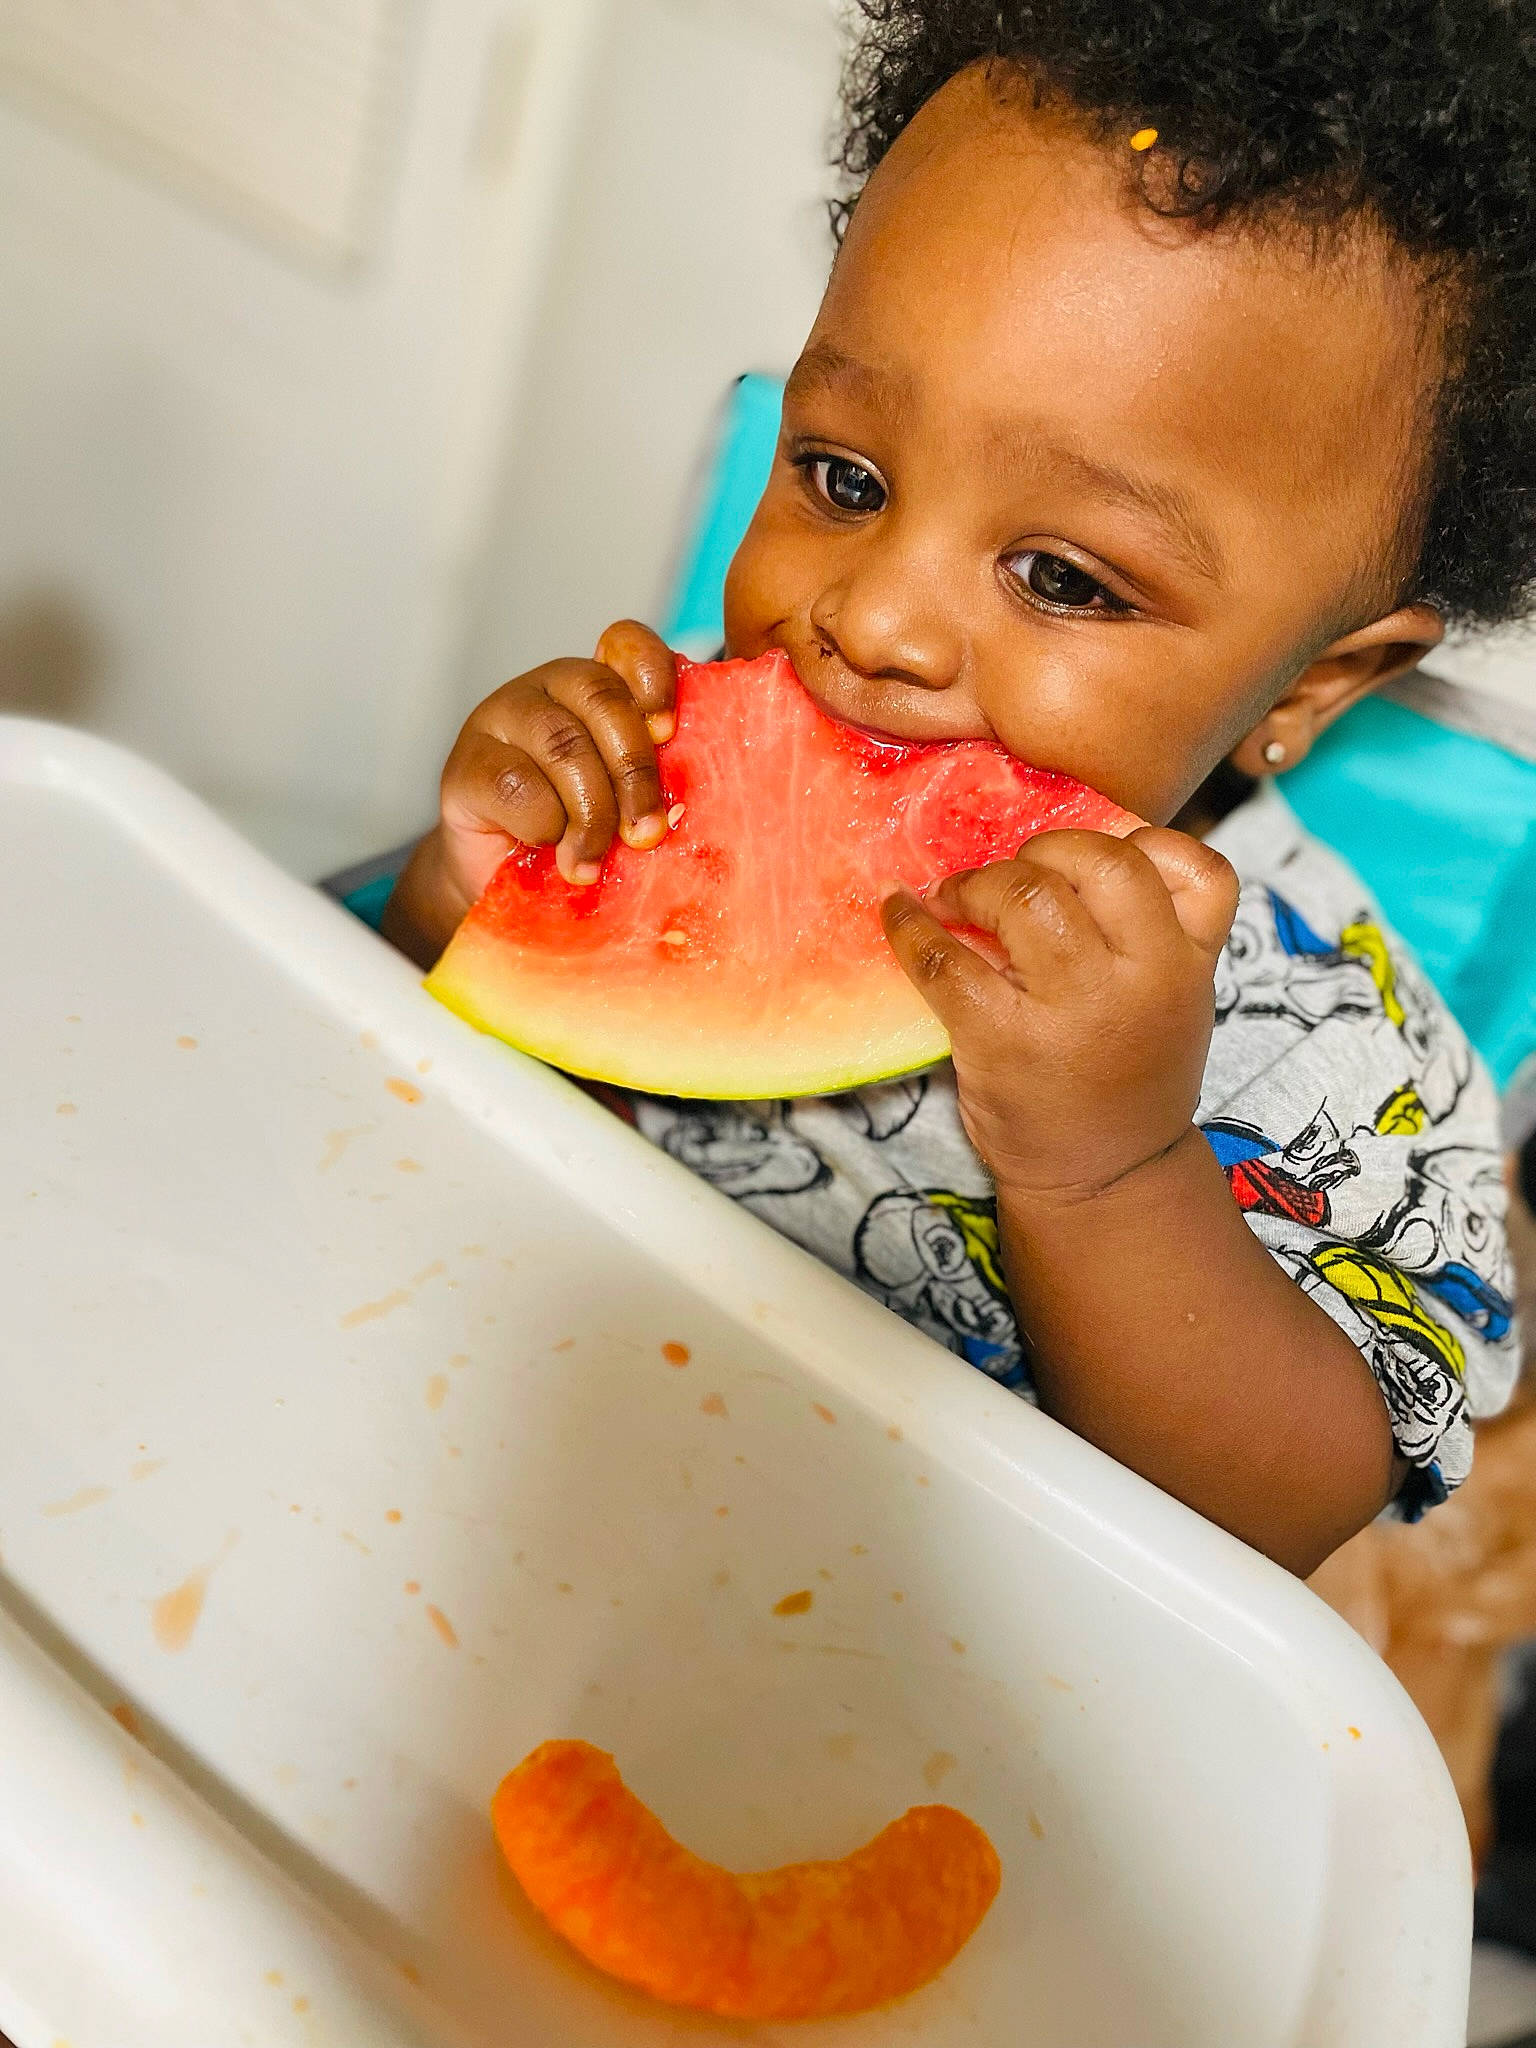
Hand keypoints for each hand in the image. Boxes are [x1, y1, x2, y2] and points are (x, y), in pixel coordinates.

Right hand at [383, 621, 675, 963]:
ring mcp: (502, 720)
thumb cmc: (574, 840)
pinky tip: (549, 851)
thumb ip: (652, 785)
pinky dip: (545, 826)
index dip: (653, 676)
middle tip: (646, 833)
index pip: (627, 645)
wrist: (500, 884)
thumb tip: (698, 801)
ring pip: (565, 745)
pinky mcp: (467, 765)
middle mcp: (549, 690)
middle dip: (635, 773)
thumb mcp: (624, 806)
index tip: (667, 730)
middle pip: (604, 700)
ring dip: (591, 813)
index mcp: (598, 690)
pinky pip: (518, 784)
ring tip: (593, 862)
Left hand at [880, 828, 1239, 1202]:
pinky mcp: (1003, 1040)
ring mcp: (1075, 1010)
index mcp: (1189, 965)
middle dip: (1046, 852)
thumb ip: (1148, 931)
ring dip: (980, 882)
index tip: (1089, 861)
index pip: (1197, 867)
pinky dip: (912, 928)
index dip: (1141, 841)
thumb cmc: (1128, 1074)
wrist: (1105, 1177)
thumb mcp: (1174, 1001)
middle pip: (1102, 861)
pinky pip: (947, 959)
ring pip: (1027, 894)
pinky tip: (902, 915)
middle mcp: (1144, 980)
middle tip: (1013, 876)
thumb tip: (1067, 846)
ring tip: (957, 896)